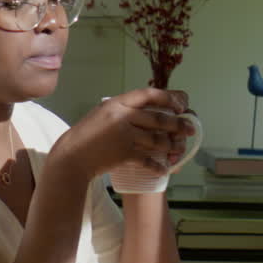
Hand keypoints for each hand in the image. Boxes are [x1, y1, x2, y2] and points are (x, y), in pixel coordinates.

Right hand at [52, 88, 195, 182]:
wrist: (72, 156)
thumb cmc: (87, 135)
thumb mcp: (103, 113)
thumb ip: (124, 109)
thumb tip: (151, 108)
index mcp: (117, 103)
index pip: (149, 94)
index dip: (169, 98)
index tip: (181, 104)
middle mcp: (122, 117)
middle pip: (159, 119)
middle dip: (178, 125)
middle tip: (191, 129)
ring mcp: (124, 136)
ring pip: (157, 139)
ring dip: (171, 146)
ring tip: (177, 148)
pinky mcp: (124, 154)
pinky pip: (148, 159)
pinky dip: (157, 165)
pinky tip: (164, 168)